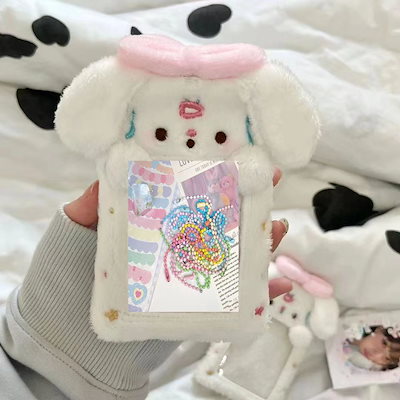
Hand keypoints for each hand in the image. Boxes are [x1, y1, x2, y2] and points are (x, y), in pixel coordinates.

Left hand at [64, 169, 291, 298]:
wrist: (73, 336)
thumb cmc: (72, 276)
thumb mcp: (78, 230)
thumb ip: (93, 201)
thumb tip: (113, 167)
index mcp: (153, 221)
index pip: (187, 190)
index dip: (212, 172)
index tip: (236, 155)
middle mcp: (175, 243)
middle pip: (219, 219)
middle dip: (247, 201)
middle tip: (270, 184)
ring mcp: (189, 273)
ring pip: (234, 253)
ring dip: (261, 240)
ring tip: (278, 227)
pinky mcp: (198, 303)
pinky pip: (236, 299)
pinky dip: (263, 294)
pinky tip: (280, 285)